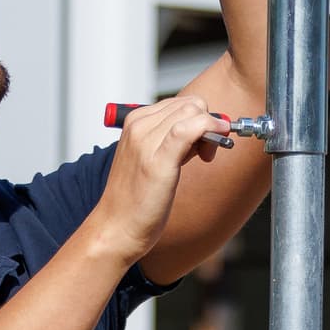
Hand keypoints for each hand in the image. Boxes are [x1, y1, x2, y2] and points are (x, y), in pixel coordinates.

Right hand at [86, 93, 234, 263]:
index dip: (199, 117)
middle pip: (189, 104)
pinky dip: (209, 129)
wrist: (117, 227)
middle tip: (206, 150)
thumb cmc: (136, 198)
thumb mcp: (152, 158)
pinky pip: (190, 129)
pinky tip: (212, 146)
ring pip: (192, 112)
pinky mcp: (158, 160)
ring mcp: (146, 142)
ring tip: (204, 155)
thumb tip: (206, 128)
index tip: (204, 139)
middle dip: (207, 121)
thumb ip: (175, 139)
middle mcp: (139, 126)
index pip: (180, 102)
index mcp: (135, 122)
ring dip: (211, 129)